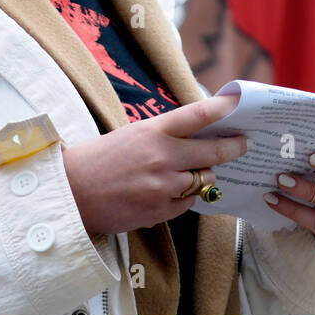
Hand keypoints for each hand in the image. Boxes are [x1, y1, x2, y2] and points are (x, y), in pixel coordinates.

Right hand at [61, 97, 246, 235]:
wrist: (71, 192)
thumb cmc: (99, 159)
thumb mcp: (132, 134)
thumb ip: (165, 134)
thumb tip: (197, 134)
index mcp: (153, 131)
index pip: (197, 115)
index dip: (223, 108)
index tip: (238, 103)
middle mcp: (162, 157)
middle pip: (213, 151)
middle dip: (233, 147)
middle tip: (243, 144)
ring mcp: (163, 186)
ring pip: (204, 179)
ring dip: (204, 175)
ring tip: (196, 171)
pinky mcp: (159, 211)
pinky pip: (189, 203)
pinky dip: (187, 196)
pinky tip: (175, 191)